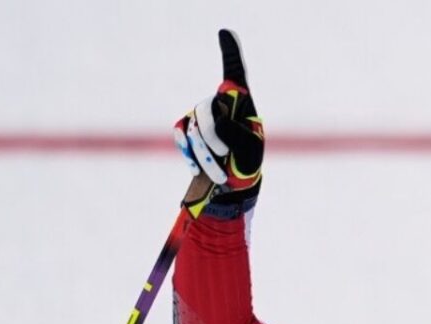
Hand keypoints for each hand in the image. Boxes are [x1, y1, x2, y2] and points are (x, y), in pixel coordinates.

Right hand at [174, 29, 263, 217]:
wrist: (232, 184)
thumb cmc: (247, 162)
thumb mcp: (250, 149)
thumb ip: (237, 134)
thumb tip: (216, 121)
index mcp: (241, 102)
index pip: (234, 72)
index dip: (229, 51)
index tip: (224, 31)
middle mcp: (219, 103)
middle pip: (206, 109)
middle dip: (212, 136)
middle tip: (224, 156)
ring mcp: (202, 115)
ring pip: (193, 127)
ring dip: (204, 153)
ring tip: (219, 172)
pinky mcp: (188, 128)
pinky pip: (181, 133)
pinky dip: (188, 152)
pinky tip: (196, 167)